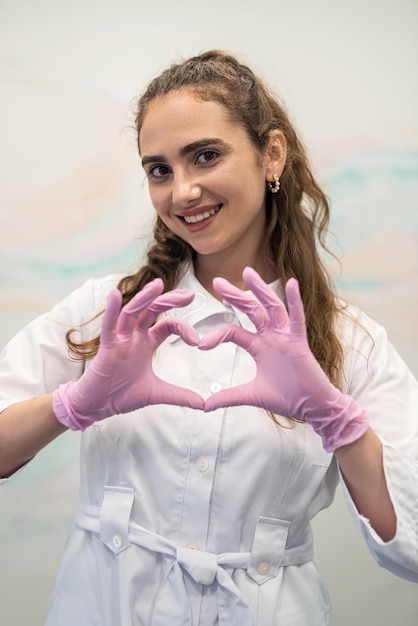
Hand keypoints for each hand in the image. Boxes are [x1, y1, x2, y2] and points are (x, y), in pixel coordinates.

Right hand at [52, 279, 203, 429]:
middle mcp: (133, 337)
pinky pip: (108, 326)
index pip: (166, 325)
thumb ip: (180, 396)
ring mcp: (119, 340)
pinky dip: (111, 310)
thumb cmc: (121, 395)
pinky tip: (115, 295)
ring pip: (132, 313)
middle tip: (189, 295)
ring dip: (144, 298)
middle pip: (152, 311)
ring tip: (158, 285)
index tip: (197, 340)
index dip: (183, 328)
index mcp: (146, 344)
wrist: (97, 407)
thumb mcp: (157, 394)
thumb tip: (203, 404)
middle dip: (169, 301)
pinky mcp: (106, 348)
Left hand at [200, 267, 368, 451]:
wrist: (312, 408)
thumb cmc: (287, 398)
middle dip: (235, 296)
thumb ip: (229, 397)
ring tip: (247, 272)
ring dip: (260, 290)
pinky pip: (297, 318)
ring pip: (272, 308)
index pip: (235, 332)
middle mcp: (272, 337)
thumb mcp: (252, 395)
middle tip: (217, 281)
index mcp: (260, 346)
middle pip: (251, 311)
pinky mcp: (300, 342)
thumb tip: (204, 406)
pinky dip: (295, 301)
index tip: (200, 344)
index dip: (218, 335)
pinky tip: (291, 283)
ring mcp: (286, 337)